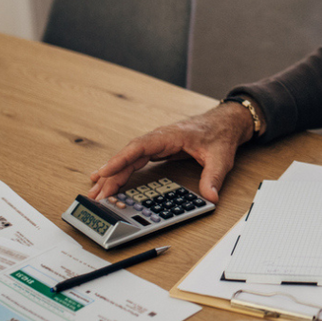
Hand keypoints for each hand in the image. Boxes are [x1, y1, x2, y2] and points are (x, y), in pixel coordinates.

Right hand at [88, 102, 255, 202]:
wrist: (225, 123)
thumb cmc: (220, 134)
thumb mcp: (220, 158)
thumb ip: (213, 177)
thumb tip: (210, 197)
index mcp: (169, 135)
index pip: (139, 147)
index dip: (120, 160)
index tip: (104, 172)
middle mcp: (159, 138)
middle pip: (129, 156)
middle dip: (111, 174)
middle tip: (97, 194)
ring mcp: (157, 144)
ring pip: (129, 159)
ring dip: (113, 174)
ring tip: (96, 191)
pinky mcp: (158, 150)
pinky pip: (135, 161)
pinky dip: (122, 170)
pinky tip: (110, 180)